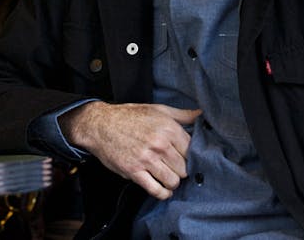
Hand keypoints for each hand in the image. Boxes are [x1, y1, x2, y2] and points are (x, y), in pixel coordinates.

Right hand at [60, 101, 200, 199]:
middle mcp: (160, 144)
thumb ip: (182, 114)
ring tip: (169, 177)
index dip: (190, 156)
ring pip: (173, 181)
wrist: (101, 125)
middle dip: (181, 170)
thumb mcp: (158, 110)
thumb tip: (202, 114)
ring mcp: (147, 159)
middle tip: (175, 168)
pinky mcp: (134, 172)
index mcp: (168, 128)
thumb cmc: (130, 116)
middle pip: (184, 168)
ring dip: (172, 182)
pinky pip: (156, 190)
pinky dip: (162, 193)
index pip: (192, 151)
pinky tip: (163, 190)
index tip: (186, 158)